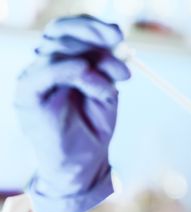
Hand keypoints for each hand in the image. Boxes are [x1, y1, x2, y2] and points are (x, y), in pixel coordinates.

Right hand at [15, 15, 130, 211]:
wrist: (83, 164)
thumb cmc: (93, 129)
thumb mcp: (107, 92)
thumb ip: (107, 68)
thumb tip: (118, 45)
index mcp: (62, 63)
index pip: (69, 30)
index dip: (92, 26)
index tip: (118, 34)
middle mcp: (45, 67)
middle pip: (60, 33)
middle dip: (93, 34)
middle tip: (119, 44)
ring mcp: (35, 79)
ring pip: (56, 50)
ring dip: (92, 62)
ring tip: (112, 85)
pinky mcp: (28, 96)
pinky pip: (45, 72)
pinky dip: (70, 69)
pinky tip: (91, 76)